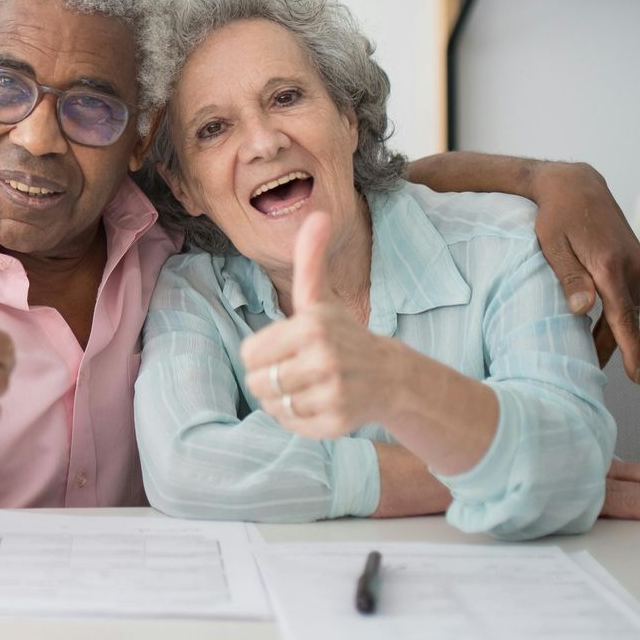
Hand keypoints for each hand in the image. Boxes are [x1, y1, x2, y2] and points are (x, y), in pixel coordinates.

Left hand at [239, 213, 406, 439]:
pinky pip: (291, 425)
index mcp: (312, 326)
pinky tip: (316, 403)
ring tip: (305, 386)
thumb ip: (310, 259)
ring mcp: (333, 393)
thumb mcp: (321, 297)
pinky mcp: (337, 423)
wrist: (390, 375)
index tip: (283, 349)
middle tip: (294, 370)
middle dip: (269, 378)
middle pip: (258, 382)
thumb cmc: (343, 333)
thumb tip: (318, 214)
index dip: (260, 354)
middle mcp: (324, 359)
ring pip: (272, 406)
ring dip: (281, 400)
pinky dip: (296, 419)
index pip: (249, 353)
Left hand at [527, 161, 639, 382]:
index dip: (632, 349)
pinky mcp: (633, 258)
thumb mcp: (553, 245)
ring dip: (614, 329)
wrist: (576, 183)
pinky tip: (601, 323)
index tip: (637, 375)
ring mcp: (636, 261)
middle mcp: (631, 265)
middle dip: (615, 346)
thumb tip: (582, 311)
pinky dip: (617, 311)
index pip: (624, 317)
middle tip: (595, 370)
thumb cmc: (556, 214)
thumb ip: (569, 278)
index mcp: (610, 265)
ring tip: (593, 352)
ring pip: (628, 306)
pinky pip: (628, 292)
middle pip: (627, 317)